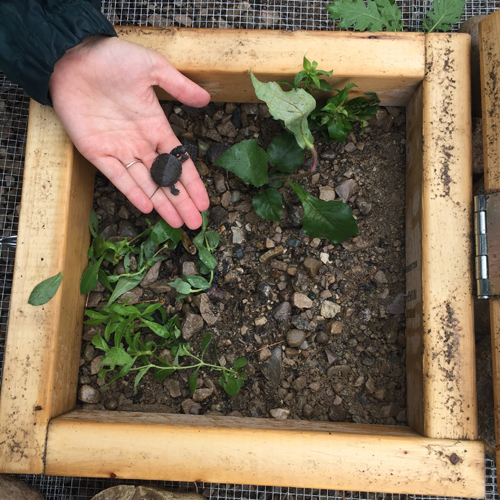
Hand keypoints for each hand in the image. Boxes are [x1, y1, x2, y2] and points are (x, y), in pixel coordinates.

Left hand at [48, 35, 210, 228]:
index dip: (192, 182)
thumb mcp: (152, 67)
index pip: (179, 161)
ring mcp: (119, 149)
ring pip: (145, 183)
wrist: (72, 56)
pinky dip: (132, 192)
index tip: (205, 201)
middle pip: (165, 179)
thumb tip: (206, 99)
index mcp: (156, 126)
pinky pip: (117, 177)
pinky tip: (147, 208)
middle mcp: (140, 143)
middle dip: (181, 201)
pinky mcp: (96, 152)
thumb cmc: (112, 58)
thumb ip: (179, 86)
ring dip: (162, 203)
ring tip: (177, 223)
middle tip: (195, 223)